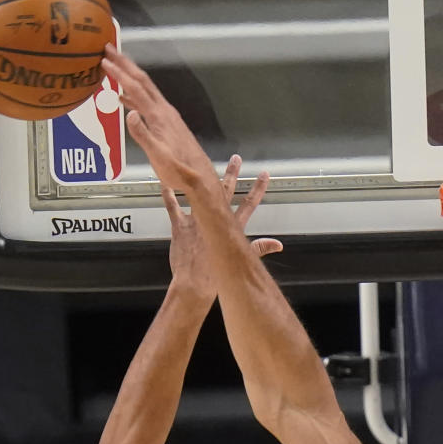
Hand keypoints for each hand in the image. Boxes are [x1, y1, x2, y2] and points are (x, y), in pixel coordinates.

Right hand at [102, 44, 218, 196]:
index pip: (136, 88)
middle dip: (125, 64)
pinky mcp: (168, 123)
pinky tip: (126, 100)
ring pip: (146, 89)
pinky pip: (147, 103)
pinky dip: (134, 96)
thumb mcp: (158, 155)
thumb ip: (142, 134)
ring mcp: (167, 116)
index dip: (119, 73)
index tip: (105, 60)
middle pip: (142, 81)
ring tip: (115, 68)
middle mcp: (164, 111)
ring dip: (130, 77)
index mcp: (159, 116)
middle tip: (110, 49)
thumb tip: (128, 114)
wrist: (199, 177)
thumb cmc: (179, 170)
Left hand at [161, 156, 281, 305]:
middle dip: (232, 174)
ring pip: (198, 193)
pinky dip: (167, 194)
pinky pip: (172, 206)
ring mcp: (197, 221)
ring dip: (198, 177)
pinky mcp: (180, 227)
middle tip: (236, 158)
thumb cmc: (217, 277)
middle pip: (226, 192)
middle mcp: (215, 220)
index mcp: (231, 229)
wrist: (195, 285)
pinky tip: (164, 181)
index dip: (257, 189)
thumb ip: (260, 249)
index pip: (248, 205)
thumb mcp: (241, 262)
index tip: (263, 174)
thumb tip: (278, 245)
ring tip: (198, 162)